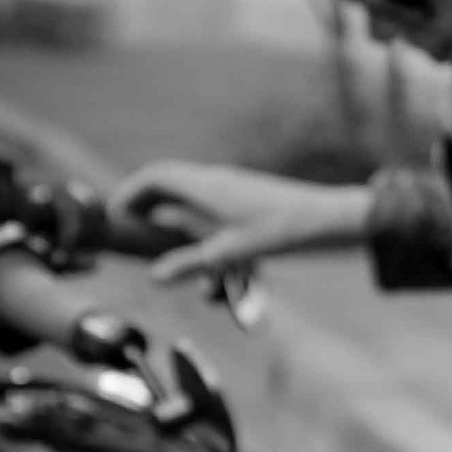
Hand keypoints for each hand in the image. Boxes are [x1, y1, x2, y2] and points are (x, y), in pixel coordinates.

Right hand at [109, 161, 373, 285]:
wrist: (336, 218)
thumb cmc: (286, 231)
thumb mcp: (234, 252)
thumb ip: (191, 263)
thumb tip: (153, 276)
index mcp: (208, 185)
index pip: (154, 175)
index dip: (128, 193)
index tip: (115, 218)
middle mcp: (218, 179)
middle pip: (169, 184)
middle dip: (148, 209)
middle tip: (137, 238)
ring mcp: (235, 186)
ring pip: (192, 197)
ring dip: (177, 221)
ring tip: (172, 252)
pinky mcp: (250, 198)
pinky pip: (214, 207)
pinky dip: (203, 227)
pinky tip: (212, 259)